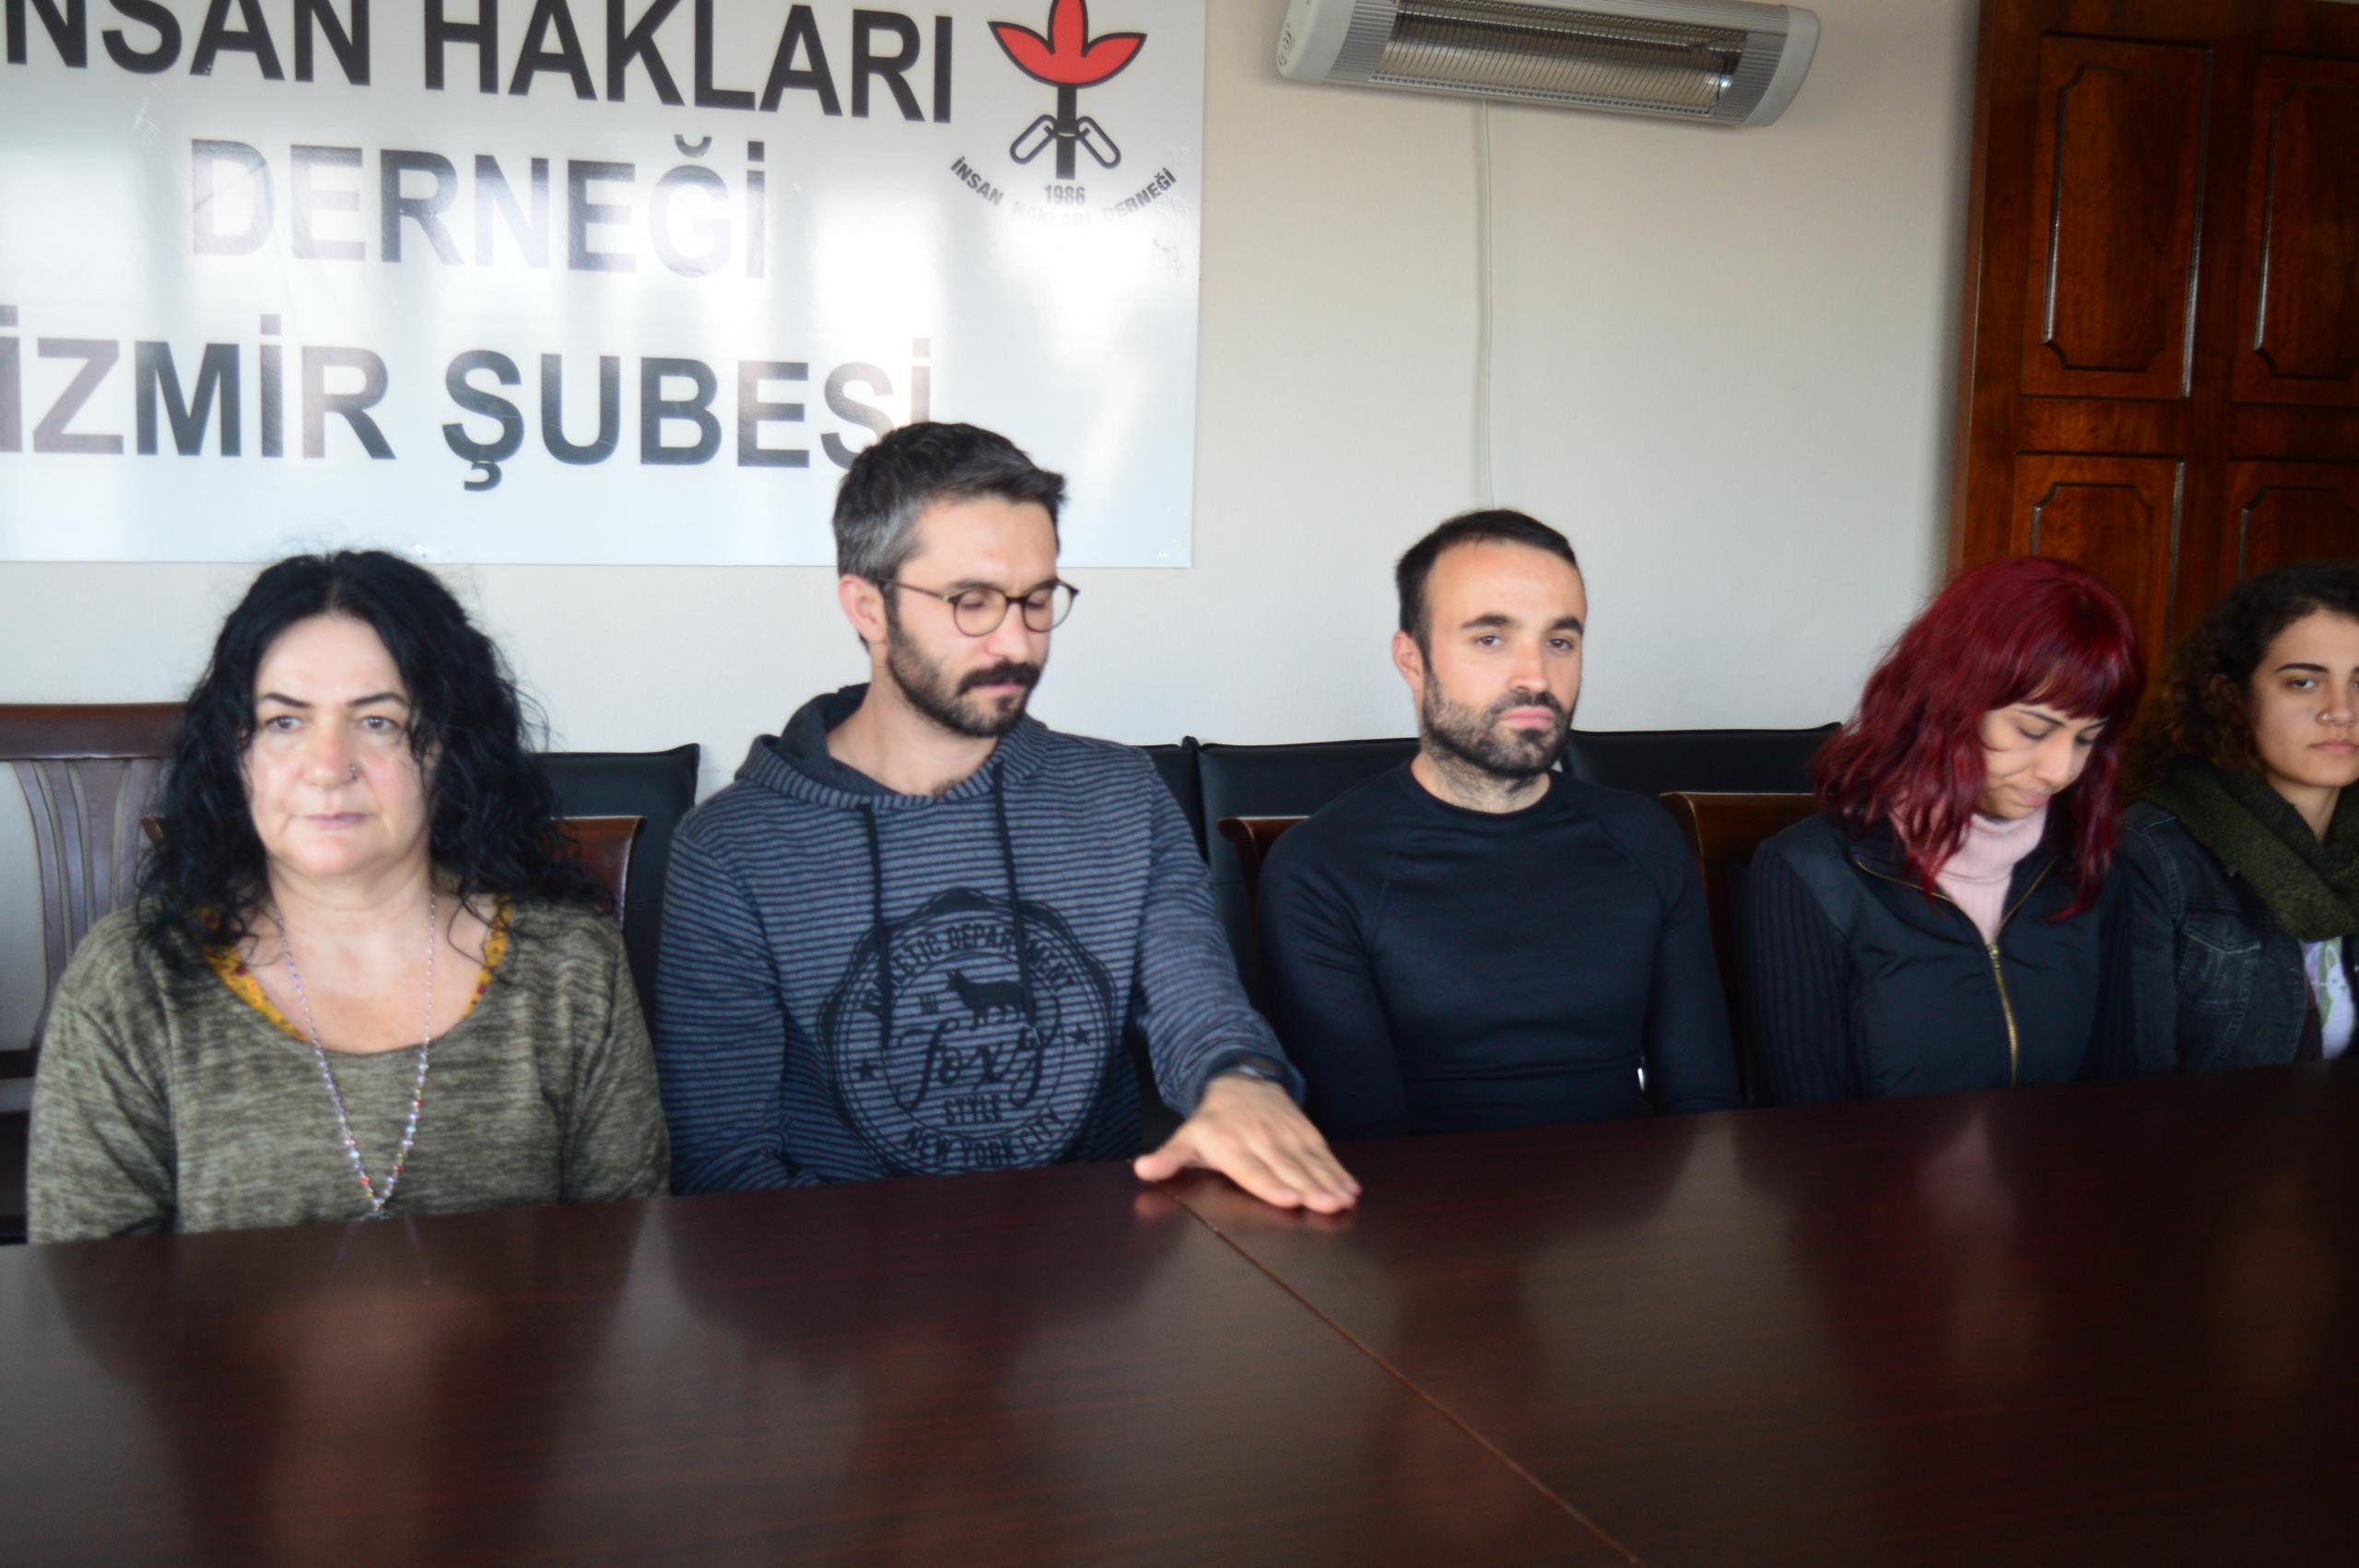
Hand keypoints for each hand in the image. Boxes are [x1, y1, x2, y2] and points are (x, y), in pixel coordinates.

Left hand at [1133, 1075, 1360, 1212]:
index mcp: (1230, 1144)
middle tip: (1328, 1206)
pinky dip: (1339, 1170)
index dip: (1271, 1185)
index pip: (1252, 1169)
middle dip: (1310, 1188)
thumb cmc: (1212, 1123)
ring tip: (1345, 1200)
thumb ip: (1169, 1158)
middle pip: (1287, 1168)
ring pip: (1310, 1160)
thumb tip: (1142, 1169)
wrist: (1240, 1081)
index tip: (1290, 1199)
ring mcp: (1286, 1132)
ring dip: (1330, 1181)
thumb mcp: (1186, 1137)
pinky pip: (1323, 1152)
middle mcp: (1260, 1138)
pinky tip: (1352, 1188)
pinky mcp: (1305, 1130)